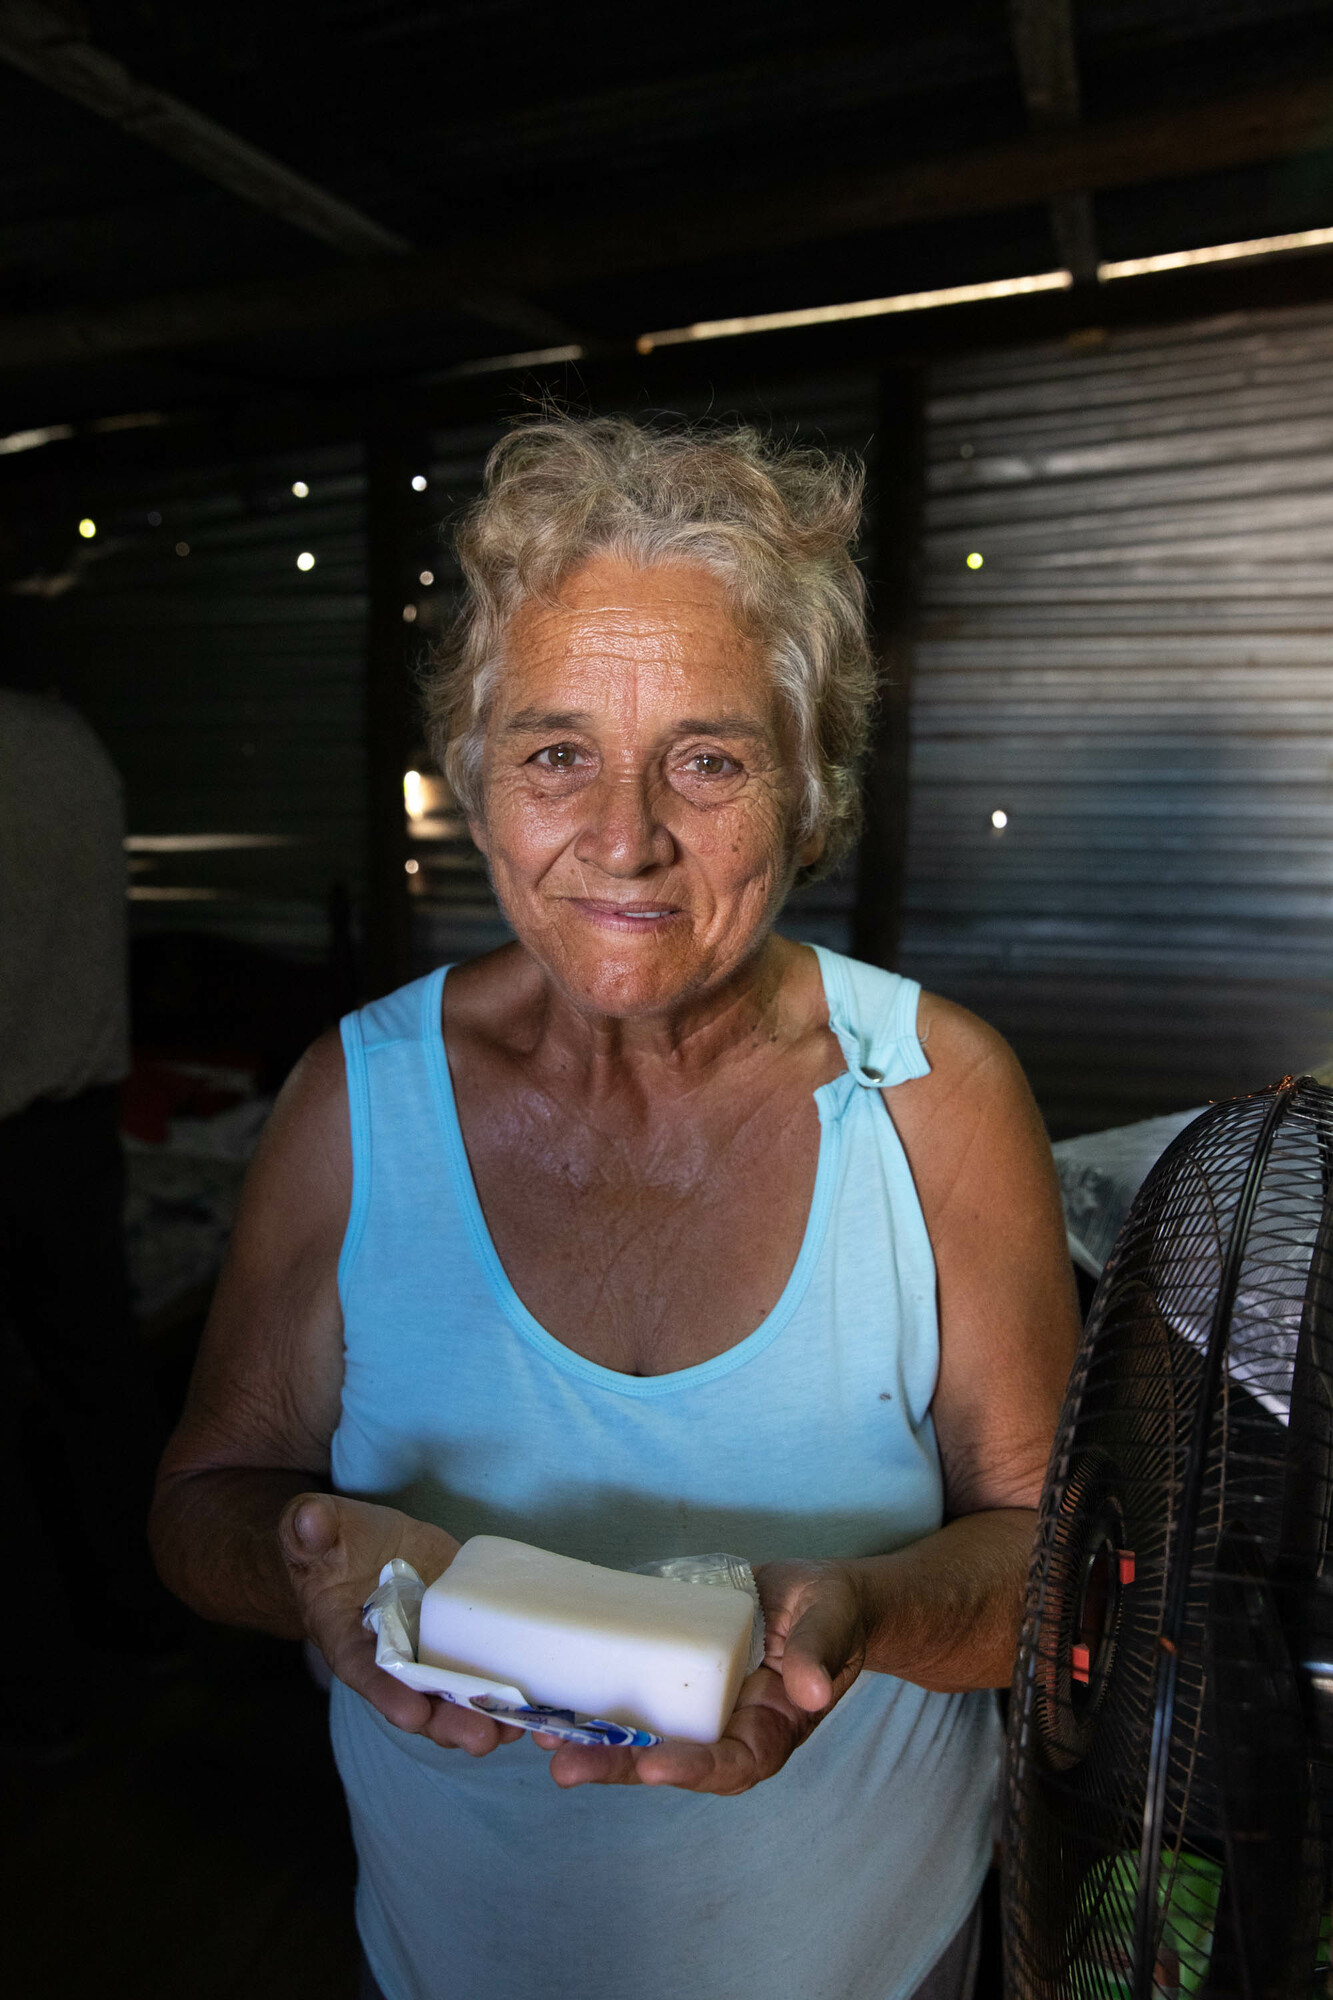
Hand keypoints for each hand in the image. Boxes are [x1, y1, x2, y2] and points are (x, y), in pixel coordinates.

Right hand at [278, 1492, 524, 1755]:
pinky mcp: (462, 1632)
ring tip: (516, 1728)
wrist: (358, 1548)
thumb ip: (311, 1529)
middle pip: (420, 1700)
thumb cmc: (329, 1545)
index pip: (366, 1673)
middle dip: (450, 1721)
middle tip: (481, 1738)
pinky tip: (539, 1697)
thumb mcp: (313, 1532)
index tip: (412, 1714)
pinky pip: (484, 1663)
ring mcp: (431, 1650)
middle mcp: (393, 1658)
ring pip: (456, 1694)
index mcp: (350, 1641)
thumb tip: (309, 1521)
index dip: (388, 1695)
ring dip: (486, 1715)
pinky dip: (508, 1685)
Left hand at [539, 1557, 867, 1791]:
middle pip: (668, 1760)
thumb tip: (810, 1689)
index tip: (651, 1767)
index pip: (729, 1765)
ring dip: (592, 1739)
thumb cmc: (831, 1615)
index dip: (689, 1769)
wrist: (816, 1598)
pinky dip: (597, 1699)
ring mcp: (695, 1708)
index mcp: (768, 1733)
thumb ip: (820, 1655)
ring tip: (543, 1736)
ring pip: (640, 1734)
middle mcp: (724, 1731)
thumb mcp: (831, 1626)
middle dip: (615, 1766)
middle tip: (565, 1765)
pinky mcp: (673, 1677)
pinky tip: (556, 1693)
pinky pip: (634, 1695)